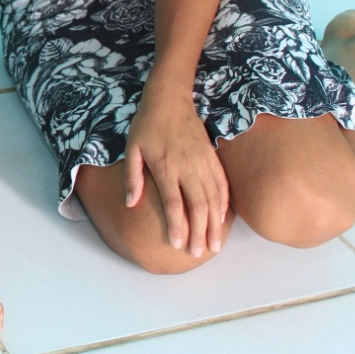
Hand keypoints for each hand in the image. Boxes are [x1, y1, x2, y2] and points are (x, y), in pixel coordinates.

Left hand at [124, 98, 228, 257]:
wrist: (170, 100)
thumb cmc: (147, 125)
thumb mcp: (132, 149)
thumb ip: (132, 177)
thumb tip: (130, 203)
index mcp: (165, 167)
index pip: (174, 203)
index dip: (178, 226)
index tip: (179, 245)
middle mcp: (187, 167)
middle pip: (198, 206)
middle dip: (200, 232)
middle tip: (200, 252)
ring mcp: (203, 162)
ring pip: (214, 198)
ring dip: (216, 223)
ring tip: (216, 244)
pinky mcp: (212, 157)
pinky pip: (222, 184)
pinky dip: (224, 203)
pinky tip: (223, 217)